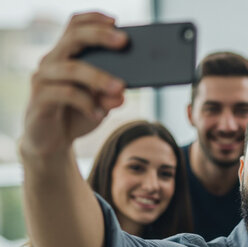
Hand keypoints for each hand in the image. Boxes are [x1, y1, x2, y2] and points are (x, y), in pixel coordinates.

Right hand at [21, 12, 127, 158]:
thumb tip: (122, 93)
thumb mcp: (101, 105)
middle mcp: (53, 62)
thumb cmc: (77, 115)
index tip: (116, 20)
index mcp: (67, 55)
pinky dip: (86, 103)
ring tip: (120, 88)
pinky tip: (99, 114)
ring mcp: (44, 79)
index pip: (75, 26)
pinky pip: (65, 93)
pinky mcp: (39, 98)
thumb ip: (111, 96)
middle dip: (100, 36)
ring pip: (72, 68)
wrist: (51, 142)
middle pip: (74, 38)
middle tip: (124, 41)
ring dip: (99, 77)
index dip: (93, 19)